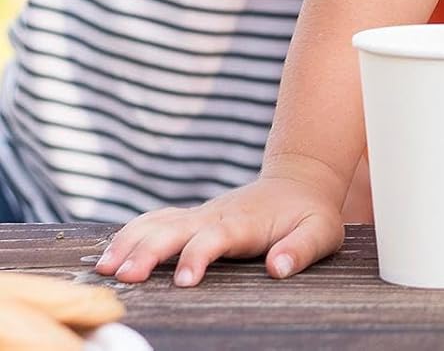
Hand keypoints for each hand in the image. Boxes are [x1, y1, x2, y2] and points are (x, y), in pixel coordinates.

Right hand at [94, 167, 344, 286]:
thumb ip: (301, 249)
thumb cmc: (310, 214)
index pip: (216, 237)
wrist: (298, 182)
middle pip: (176, 229)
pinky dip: (130, 233)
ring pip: (158, 222)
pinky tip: (108, 253)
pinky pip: (155, 220)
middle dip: (149, 251)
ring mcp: (200, 214)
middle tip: (125, 277)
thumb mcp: (320, 232)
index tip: (183, 280)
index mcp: (245, 222)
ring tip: (104, 268)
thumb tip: (279, 268)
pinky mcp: (190, 218)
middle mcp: (216, 215)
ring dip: (130, 242)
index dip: (198, 256)